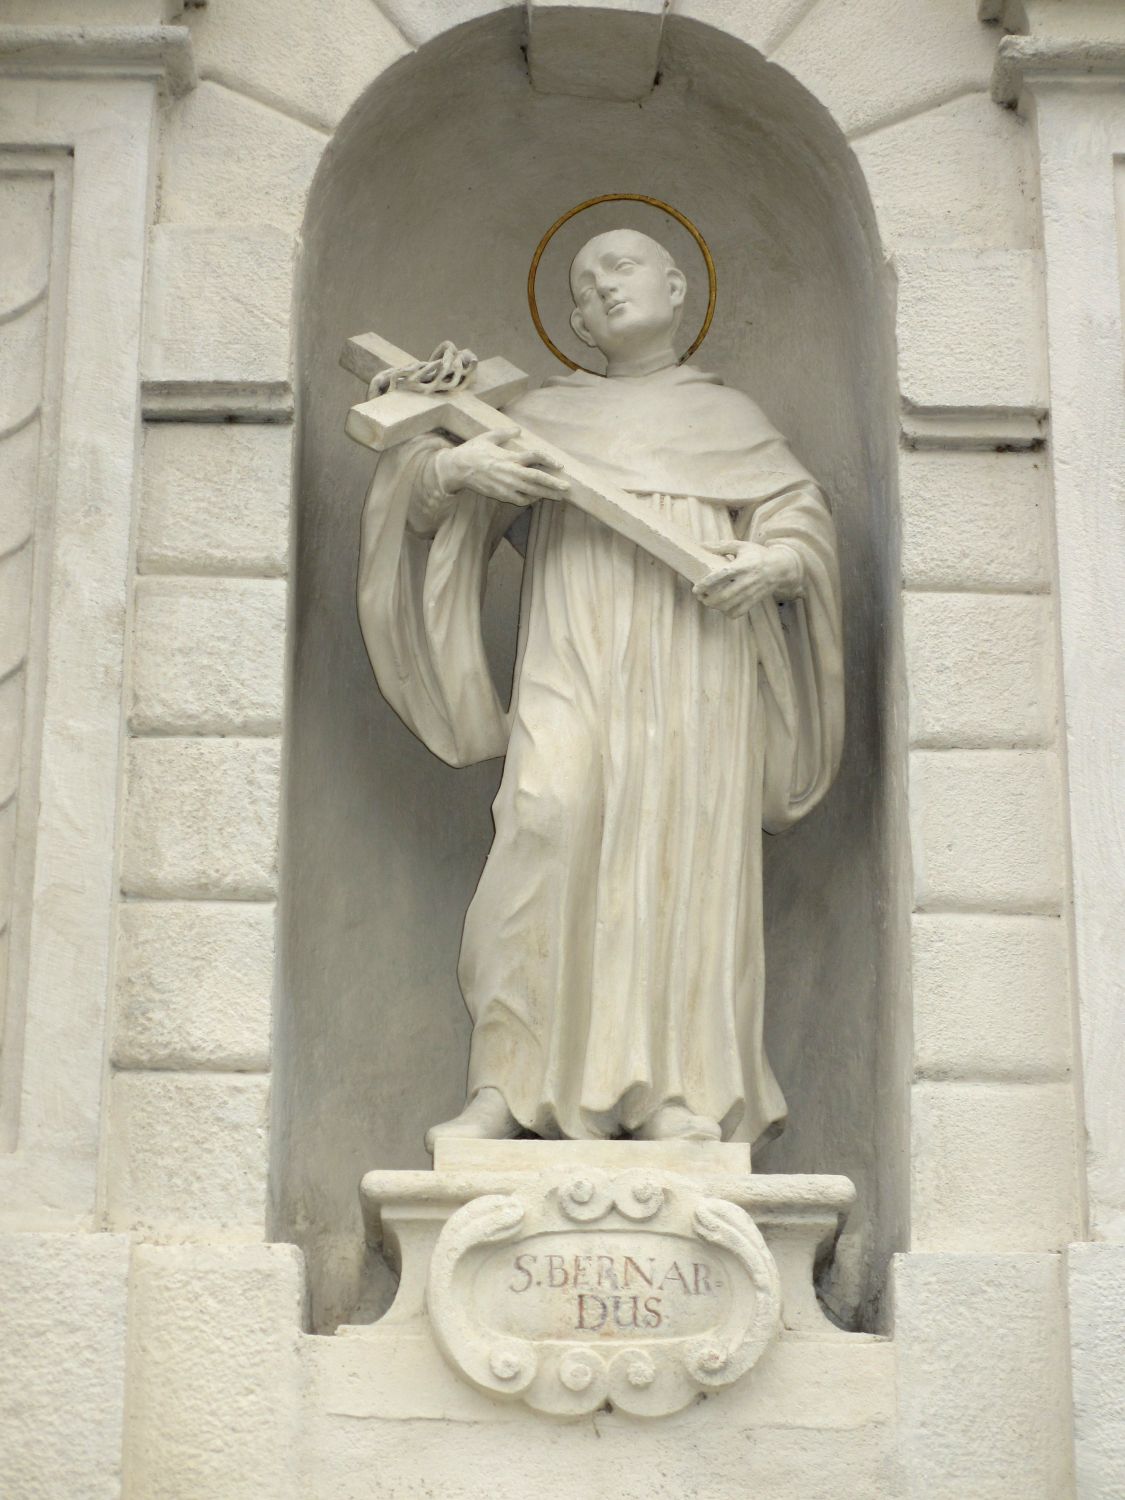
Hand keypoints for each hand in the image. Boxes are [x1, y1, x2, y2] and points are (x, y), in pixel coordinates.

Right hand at [434, 430, 569, 507]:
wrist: (457, 469)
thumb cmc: (473, 450)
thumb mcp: (488, 437)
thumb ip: (504, 433)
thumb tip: (518, 430)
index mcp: (509, 456)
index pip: (534, 457)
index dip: (549, 460)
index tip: (560, 465)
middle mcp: (510, 472)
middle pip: (537, 479)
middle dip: (554, 484)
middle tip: (567, 488)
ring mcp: (506, 486)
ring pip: (531, 493)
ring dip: (546, 495)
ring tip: (559, 496)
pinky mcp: (500, 495)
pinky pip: (520, 500)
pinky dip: (531, 500)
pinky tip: (537, 498)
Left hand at [692, 540, 802, 618]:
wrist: (780, 567)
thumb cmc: (757, 555)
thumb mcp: (741, 546)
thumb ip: (721, 546)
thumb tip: (701, 545)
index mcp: (742, 565)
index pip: (721, 576)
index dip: (706, 584)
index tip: (696, 589)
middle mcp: (747, 580)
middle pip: (724, 596)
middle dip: (708, 599)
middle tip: (700, 597)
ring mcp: (751, 592)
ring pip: (729, 606)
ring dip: (715, 606)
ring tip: (708, 601)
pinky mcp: (754, 601)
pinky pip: (738, 612)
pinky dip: (728, 612)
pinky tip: (723, 607)